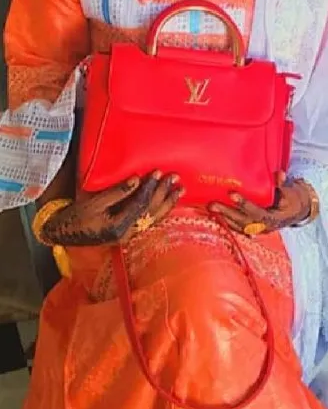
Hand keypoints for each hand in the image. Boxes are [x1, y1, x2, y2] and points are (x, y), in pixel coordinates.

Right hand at [41, 171, 183, 246]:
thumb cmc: (77, 216)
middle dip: (164, 194)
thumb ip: (117, 192)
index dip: (151, 188)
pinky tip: (169, 204)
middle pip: (152, 212)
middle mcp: (128, 233)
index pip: (141, 204)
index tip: (158, 172)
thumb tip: (136, 179)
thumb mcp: (94, 202)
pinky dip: (161, 212)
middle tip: (175, 177)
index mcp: (119, 226)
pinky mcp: (129, 234)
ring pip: (154, 219)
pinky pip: (150, 223)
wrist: (66, 233)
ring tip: (180, 190)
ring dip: (168, 204)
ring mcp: (130, 236)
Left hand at [209, 180, 311, 235]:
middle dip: (227, 213)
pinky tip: (216, 215)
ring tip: (210, 208)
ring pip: (238, 226)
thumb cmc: (291, 199)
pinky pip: (238, 227)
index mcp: (274, 218)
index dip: (244, 204)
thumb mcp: (289, 192)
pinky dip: (227, 222)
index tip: (232, 193)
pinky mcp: (253, 229)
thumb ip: (281, 184)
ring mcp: (258, 230)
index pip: (257, 212)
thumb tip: (280, 175)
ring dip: (223, 218)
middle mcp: (265, 227)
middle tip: (212, 204)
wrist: (295, 211)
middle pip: (243, 222)